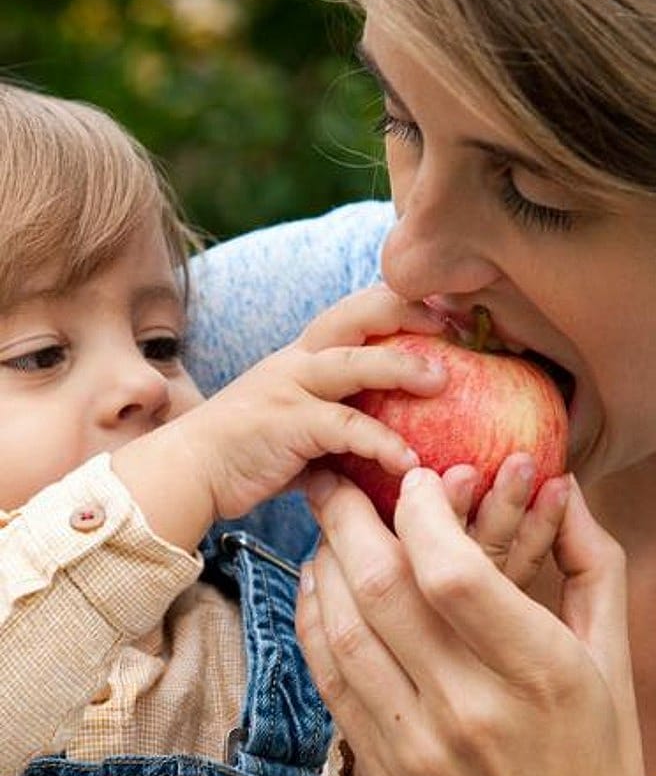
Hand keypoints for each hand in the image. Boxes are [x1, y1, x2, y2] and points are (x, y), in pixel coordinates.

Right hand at [173, 285, 447, 519]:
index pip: (357, 311)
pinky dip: (380, 442)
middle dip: (407, 310)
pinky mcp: (286, 424)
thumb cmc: (249, 451)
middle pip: (357, 314)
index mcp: (304, 354)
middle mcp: (298, 360)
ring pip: (354, 363)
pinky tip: (407, 462)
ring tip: (443, 381)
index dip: (402, 304)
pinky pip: (344, 428)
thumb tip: (394, 437)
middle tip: (454, 324)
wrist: (188, 470)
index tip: (447, 314)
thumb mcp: (298, 421)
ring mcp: (289, 388)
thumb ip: (339, 418)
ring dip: (402, 368)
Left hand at [296, 467, 653, 775]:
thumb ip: (590, 563)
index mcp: (539, 674)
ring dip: (323, 563)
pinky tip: (320, 588)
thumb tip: (562, 485)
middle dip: (348, 516)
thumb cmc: (599, 765)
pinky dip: (314, 622)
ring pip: (341, 629)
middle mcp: (470, 710)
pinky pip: (329, 680)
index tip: (414, 480)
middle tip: (336, 479)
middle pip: (381, 589)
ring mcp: (417, 748)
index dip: (423, 510)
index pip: (455, 572)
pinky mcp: (382, 775)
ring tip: (326, 528)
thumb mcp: (611, 660)